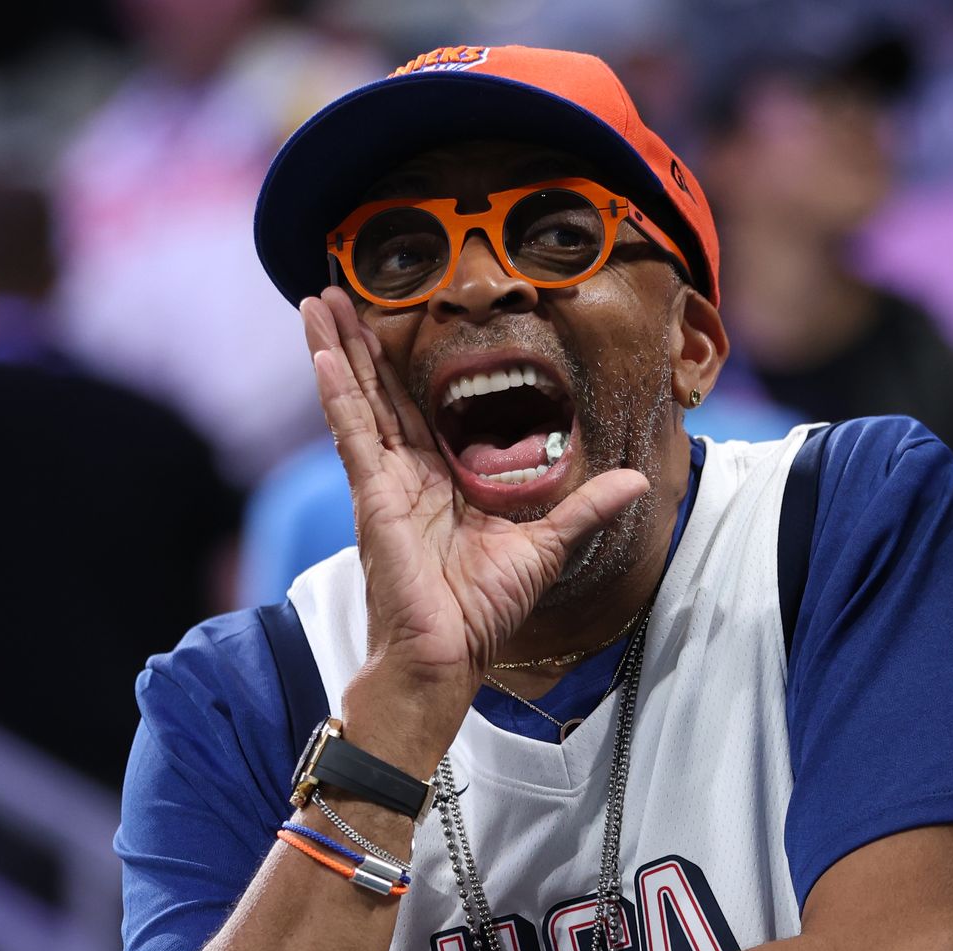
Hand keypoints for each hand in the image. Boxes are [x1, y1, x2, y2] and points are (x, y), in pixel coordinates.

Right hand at [302, 289, 647, 762]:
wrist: (449, 657)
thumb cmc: (484, 612)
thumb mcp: (547, 546)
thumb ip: (586, 507)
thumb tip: (637, 479)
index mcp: (440, 481)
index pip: (417, 409)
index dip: (401, 366)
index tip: (390, 321)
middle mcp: (406, 475)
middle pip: (377, 392)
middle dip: (357, 341)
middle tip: (336, 290)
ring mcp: (383, 482)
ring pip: (356, 400)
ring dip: (335, 349)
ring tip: (316, 300)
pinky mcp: (372, 496)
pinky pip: (353, 434)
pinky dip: (336, 392)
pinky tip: (320, 353)